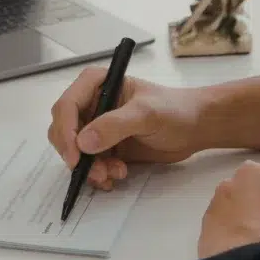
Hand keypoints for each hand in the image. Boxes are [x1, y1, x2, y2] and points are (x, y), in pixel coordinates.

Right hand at [48, 67, 204, 189]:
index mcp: (95, 84)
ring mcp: (96, 126)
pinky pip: (88, 164)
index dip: (66, 132)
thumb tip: (83, 143)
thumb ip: (114, 125)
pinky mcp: (105, 147)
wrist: (196, 128)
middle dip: (76, 155)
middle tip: (97, 172)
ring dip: (89, 168)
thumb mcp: (146, 114)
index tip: (76, 157)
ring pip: (74, 152)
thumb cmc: (175, 110)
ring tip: (113, 175)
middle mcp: (90, 104)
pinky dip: (98, 174)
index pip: (66, 107)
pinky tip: (117, 176)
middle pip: (63, 131)